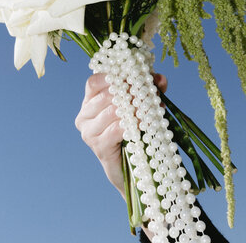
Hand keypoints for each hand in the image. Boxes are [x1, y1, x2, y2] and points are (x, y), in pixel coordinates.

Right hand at [75, 72, 167, 197]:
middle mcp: (84, 116)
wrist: (132, 168)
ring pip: (111, 111)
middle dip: (130, 93)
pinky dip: (132, 125)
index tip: (132, 77)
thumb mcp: (141, 105)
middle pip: (104, 96)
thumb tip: (161, 79)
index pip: (93, 82)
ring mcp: (89, 132)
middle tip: (149, 93)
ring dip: (133, 109)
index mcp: (90, 101)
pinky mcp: (98, 147)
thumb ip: (149, 90)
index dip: (112, 78)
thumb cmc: (134, 131)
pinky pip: (115, 130)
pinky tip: (142, 124)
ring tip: (150, 108)